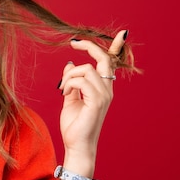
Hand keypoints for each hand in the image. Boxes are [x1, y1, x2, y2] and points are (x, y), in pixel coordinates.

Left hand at [56, 30, 127, 169]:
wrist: (77, 145)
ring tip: (63, 89)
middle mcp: (107, 89)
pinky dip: (69, 83)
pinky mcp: (97, 101)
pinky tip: (64, 94)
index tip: (116, 34)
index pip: (111, 63)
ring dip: (69, 76)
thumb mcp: (71, 98)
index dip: (115, 46)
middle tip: (73, 43)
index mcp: (103, 88)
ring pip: (87, 68)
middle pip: (103, 58)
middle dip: (89, 46)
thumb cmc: (75, 125)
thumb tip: (70, 64)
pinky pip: (81, 80)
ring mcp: (104, 95)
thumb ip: (72, 81)